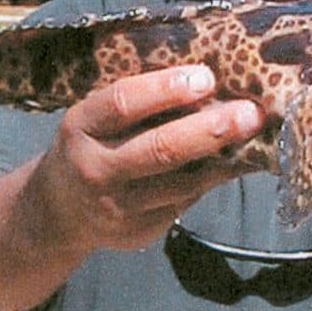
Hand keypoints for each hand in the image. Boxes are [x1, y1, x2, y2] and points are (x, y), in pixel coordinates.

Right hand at [30, 64, 264, 255]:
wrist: (56, 211)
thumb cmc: (90, 145)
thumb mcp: (94, 117)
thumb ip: (136, 101)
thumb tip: (205, 80)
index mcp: (80, 126)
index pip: (123, 103)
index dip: (167, 89)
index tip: (206, 77)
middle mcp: (94, 169)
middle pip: (160, 149)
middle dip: (212, 130)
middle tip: (250, 113)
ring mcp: (116, 208)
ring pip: (181, 183)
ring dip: (223, 159)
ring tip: (255, 136)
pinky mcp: (137, 233)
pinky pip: (185, 203)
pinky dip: (212, 181)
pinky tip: (234, 164)